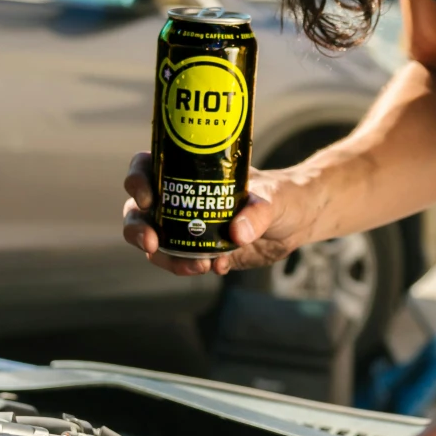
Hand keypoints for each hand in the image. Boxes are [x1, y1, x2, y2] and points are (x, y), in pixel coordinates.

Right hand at [121, 153, 323, 279]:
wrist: (299, 221)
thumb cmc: (283, 194)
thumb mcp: (275, 198)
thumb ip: (258, 212)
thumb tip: (237, 233)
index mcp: (189, 170)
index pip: (148, 167)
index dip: (138, 180)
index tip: (148, 198)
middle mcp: (181, 198)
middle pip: (139, 211)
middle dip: (137, 229)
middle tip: (151, 243)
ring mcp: (188, 227)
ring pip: (156, 243)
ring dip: (165, 258)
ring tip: (196, 265)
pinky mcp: (201, 251)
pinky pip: (182, 262)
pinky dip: (191, 267)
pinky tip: (217, 267)